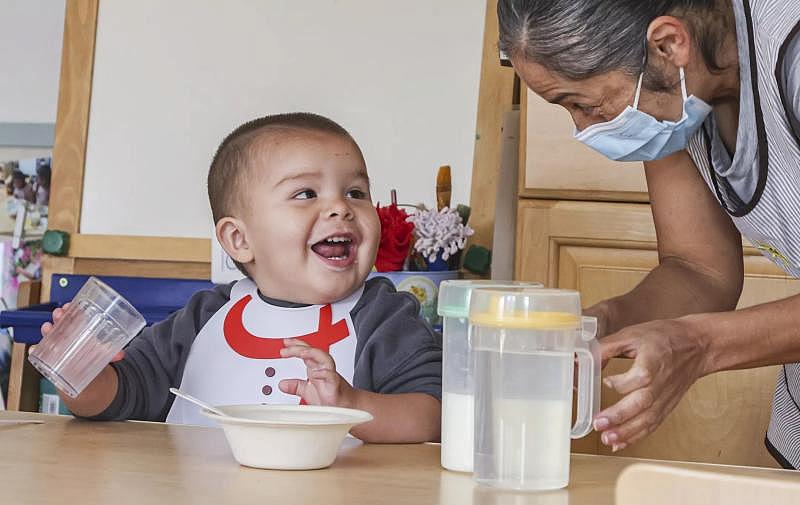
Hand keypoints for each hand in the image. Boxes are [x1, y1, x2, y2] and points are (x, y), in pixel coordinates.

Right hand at [36, 303, 124, 361]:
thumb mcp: (103, 355)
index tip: (69, 305)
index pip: (74, 317)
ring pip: (49, 335)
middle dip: (59, 317)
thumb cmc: (93, 359)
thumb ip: (112, 354)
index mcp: (79, 330)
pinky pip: (40, 353)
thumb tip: (121, 355)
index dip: (70, 310)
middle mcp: (66, 336)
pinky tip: (34, 349)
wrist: (86, 378)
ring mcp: (57, 347)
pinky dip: (36, 350)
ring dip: (47, 330)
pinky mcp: (51, 359)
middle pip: (60, 323)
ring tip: (48, 327)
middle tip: (59, 314)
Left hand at [278, 338, 355, 407]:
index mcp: (316, 368)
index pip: (306, 352)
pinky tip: (315, 374)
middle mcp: (323, 369)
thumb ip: (295, 386)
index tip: (285, 342)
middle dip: (299, 348)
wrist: (347, 407)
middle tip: (286, 348)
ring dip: (313, 354)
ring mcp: (330, 376)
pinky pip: (332, 376)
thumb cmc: (331, 397)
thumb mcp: (307, 391)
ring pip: (324, 359)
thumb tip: (281, 384)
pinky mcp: (335, 386)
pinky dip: (324, 373)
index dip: (296, 345)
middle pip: (313, 352)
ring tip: (301, 353)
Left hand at [592, 317, 707, 450]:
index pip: (639, 377)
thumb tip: (585, 359)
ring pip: (648, 419)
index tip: (605, 381)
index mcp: (654, 362)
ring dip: (627, 432)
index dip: (620, 382)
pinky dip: (636, 436)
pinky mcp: (666, 406)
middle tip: (599, 424)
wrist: (698, 346)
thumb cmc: (664, 337)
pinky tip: (619, 443)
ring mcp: (665, 397)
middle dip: (620, 416)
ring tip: (607, 439)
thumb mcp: (633, 334)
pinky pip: (652, 424)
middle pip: (642, 403)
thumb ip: (608, 347)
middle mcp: (661, 383)